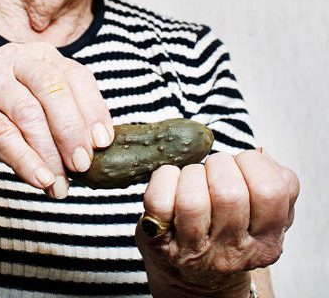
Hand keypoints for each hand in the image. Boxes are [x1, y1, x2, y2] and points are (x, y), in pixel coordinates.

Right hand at [0, 42, 113, 198]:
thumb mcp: (38, 116)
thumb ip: (65, 123)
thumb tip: (100, 151)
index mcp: (41, 56)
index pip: (77, 77)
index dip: (93, 110)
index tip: (104, 143)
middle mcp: (16, 58)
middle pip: (53, 88)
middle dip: (72, 130)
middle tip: (83, 165)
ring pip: (28, 112)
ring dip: (48, 153)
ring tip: (59, 183)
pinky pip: (2, 132)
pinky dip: (24, 159)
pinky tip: (39, 180)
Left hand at [136, 150, 298, 296]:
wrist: (197, 283)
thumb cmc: (232, 233)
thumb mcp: (266, 216)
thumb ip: (279, 186)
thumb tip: (260, 154)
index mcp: (267, 241)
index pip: (270, 191)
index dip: (253, 164)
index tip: (242, 166)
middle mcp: (232, 250)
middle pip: (228, 192)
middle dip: (219, 164)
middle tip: (214, 170)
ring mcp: (193, 249)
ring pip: (192, 198)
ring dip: (191, 174)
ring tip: (193, 178)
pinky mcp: (159, 240)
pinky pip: (158, 201)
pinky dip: (163, 179)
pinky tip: (170, 181)